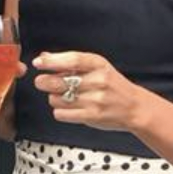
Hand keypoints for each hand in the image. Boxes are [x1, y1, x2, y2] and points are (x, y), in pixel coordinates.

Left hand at [32, 50, 146, 132]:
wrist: (134, 107)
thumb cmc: (113, 85)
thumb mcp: (97, 67)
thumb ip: (71, 61)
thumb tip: (45, 56)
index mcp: (98, 65)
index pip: (72, 60)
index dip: (52, 61)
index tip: (38, 63)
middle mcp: (97, 81)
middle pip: (58, 81)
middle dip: (44, 82)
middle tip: (43, 82)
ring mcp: (95, 100)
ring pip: (56, 98)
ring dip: (54, 97)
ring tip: (63, 96)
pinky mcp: (91, 116)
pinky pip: (61, 113)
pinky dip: (60, 111)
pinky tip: (68, 107)